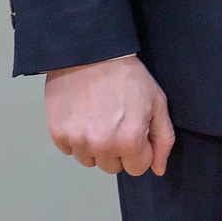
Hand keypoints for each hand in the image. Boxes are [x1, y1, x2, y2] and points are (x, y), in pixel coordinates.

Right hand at [44, 54, 175, 176]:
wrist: (92, 53)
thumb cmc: (127, 75)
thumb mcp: (157, 102)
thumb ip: (163, 139)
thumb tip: (158, 168)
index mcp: (129, 141)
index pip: (137, 168)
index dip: (139, 149)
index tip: (135, 130)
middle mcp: (102, 146)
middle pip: (113, 167)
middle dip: (118, 149)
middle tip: (116, 120)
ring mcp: (78, 141)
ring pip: (90, 160)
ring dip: (95, 146)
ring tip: (99, 116)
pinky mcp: (58, 134)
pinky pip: (70, 150)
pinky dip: (76, 137)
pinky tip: (83, 115)